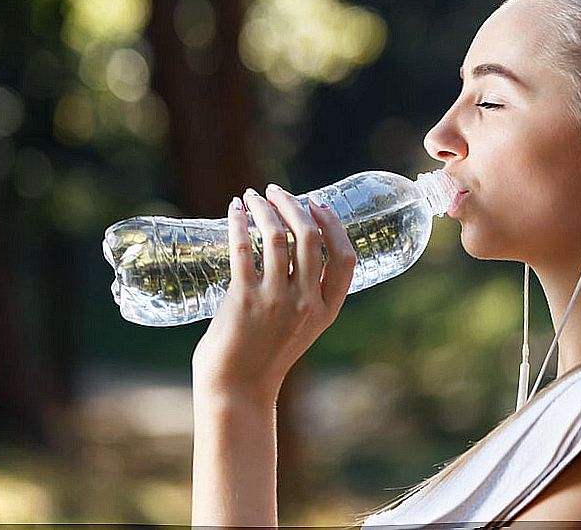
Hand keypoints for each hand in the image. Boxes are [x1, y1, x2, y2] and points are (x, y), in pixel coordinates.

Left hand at [192, 184, 356, 403]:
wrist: (237, 389)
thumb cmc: (265, 354)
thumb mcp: (301, 325)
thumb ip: (304, 293)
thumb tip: (292, 245)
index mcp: (326, 309)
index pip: (344, 258)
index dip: (333, 224)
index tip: (316, 202)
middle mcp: (306, 302)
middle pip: (311, 238)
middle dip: (294, 205)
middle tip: (277, 192)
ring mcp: (276, 300)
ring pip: (278, 237)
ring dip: (265, 209)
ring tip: (254, 196)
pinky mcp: (244, 299)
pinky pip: (244, 249)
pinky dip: (240, 223)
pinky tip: (235, 209)